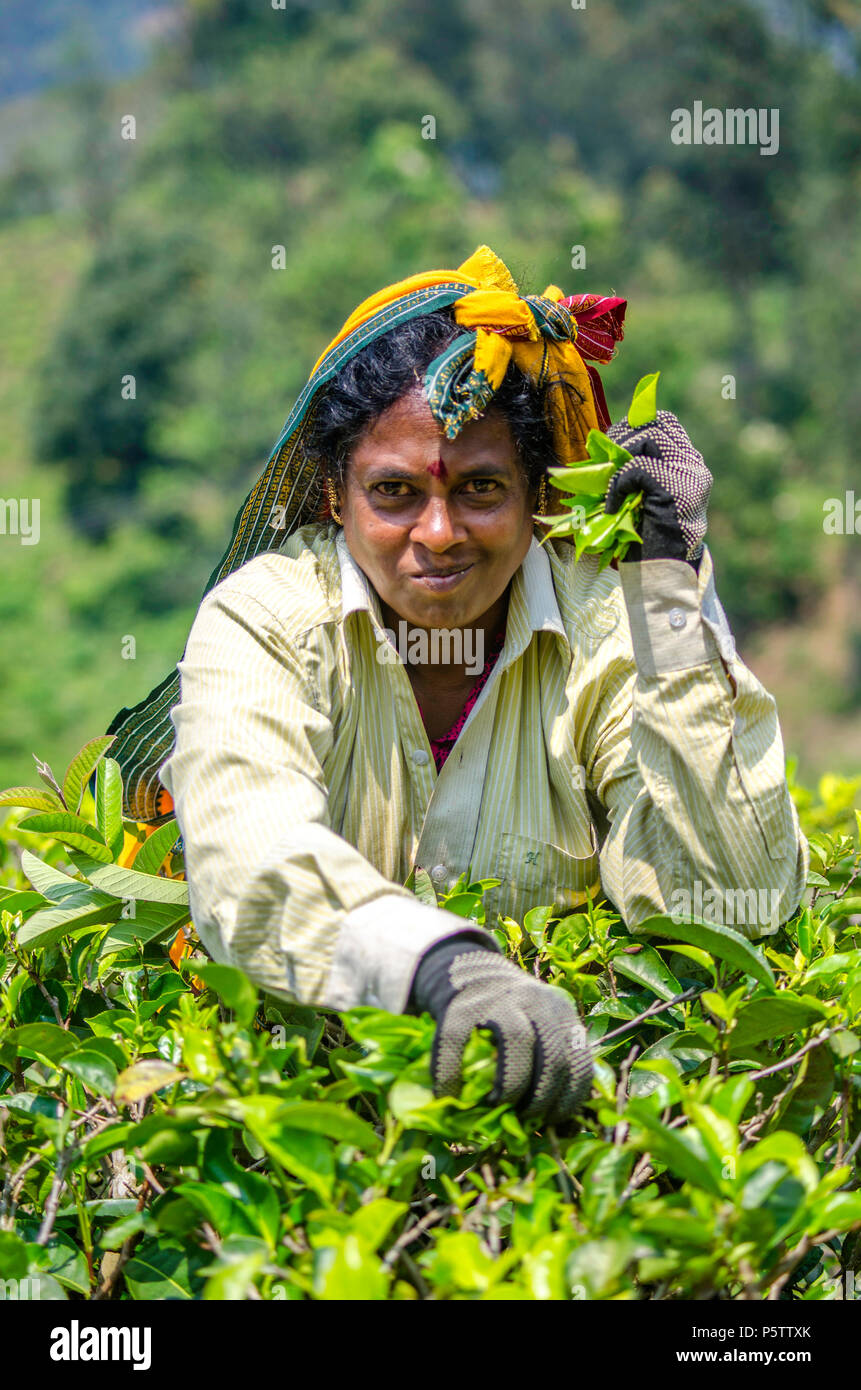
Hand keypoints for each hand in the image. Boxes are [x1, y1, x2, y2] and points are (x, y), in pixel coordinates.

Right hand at [408, 937, 592, 1122]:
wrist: (469, 972)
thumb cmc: (507, 1015)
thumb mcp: (538, 1028)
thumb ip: (550, 1061)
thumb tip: (555, 1119)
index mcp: (560, 1014)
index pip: (578, 1064)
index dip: (568, 1100)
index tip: (550, 1120)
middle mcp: (536, 1003)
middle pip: (553, 1057)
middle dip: (540, 1098)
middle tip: (523, 1118)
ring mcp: (500, 1000)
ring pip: (518, 1044)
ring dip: (511, 1087)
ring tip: (496, 1106)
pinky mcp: (462, 1005)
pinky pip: (459, 1045)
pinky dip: (451, 1076)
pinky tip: (449, 1094)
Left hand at [604, 409, 711, 564]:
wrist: (664, 574)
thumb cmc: (648, 540)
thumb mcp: (643, 498)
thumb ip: (637, 472)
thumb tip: (605, 448)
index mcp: (688, 466)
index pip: (665, 424)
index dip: (634, 428)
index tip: (614, 449)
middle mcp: (694, 466)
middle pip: (659, 422)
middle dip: (626, 435)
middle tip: (609, 462)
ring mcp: (689, 476)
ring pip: (649, 438)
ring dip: (622, 458)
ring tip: (612, 485)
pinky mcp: (676, 489)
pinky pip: (637, 467)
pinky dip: (618, 483)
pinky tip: (614, 504)